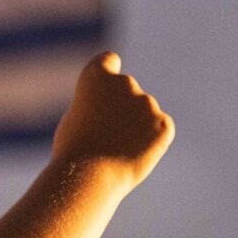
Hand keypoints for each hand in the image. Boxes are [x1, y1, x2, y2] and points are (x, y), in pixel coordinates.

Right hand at [50, 51, 174, 189]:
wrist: (89, 176)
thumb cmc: (73, 151)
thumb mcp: (75, 118)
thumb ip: (96, 106)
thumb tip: (112, 110)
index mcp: (96, 76)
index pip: (108, 60)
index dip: (108, 72)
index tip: (108, 84)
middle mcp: (125, 83)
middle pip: (127, 90)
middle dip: (122, 108)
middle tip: (107, 136)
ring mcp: (148, 103)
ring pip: (144, 113)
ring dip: (136, 127)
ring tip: (117, 151)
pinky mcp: (164, 124)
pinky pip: (160, 129)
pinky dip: (151, 141)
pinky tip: (134, 155)